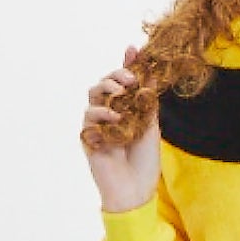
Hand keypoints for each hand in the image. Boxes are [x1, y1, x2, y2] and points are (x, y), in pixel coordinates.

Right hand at [81, 46, 159, 212]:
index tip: (132, 49)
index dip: (126, 64)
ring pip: (93, 94)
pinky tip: (115, 117)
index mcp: (127, 109)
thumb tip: (150, 73)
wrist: (135, 190)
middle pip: (105, 82)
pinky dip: (101, 112)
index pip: (123, 82)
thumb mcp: (151, 126)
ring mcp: (98, 124)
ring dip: (107, 88)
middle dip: (116, 74)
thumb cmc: (145, 162)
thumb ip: (147, 101)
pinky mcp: (88, 136)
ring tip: (121, 93)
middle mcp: (110, 113)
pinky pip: (89, 115)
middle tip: (130, 78)